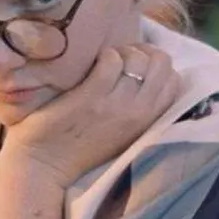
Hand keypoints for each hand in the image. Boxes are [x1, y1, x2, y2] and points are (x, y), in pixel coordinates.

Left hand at [3, 44, 179, 187]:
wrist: (44, 166)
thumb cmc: (79, 146)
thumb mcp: (122, 131)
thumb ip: (138, 107)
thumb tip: (143, 71)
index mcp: (148, 122)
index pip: (174, 79)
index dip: (156, 63)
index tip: (136, 64)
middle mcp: (138, 114)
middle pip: (161, 63)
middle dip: (142, 52)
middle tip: (120, 60)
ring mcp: (115, 106)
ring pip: (137, 59)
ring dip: (120, 52)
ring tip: (103, 62)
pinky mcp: (90, 99)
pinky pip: (110, 61)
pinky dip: (103, 55)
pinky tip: (91, 64)